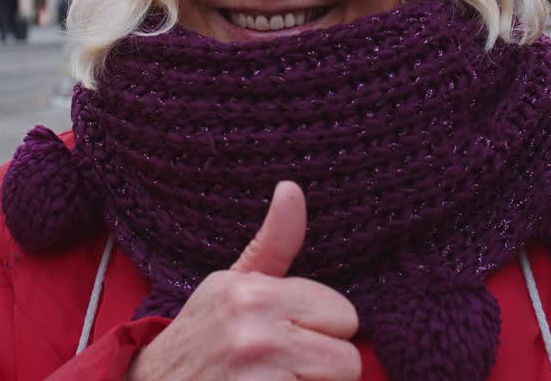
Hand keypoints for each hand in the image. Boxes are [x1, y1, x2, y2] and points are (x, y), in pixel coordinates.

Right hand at [126, 181, 360, 380]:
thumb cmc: (202, 336)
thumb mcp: (232, 284)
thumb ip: (274, 242)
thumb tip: (292, 187)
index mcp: (255, 293)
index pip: (345, 315)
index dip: (321, 330)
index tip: (288, 336)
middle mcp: (255, 332)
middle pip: (348, 359)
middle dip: (322, 368)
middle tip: (281, 368)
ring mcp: (257, 377)